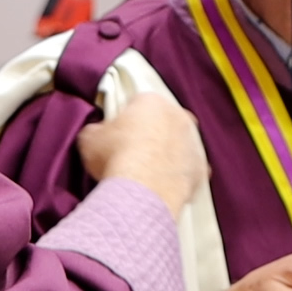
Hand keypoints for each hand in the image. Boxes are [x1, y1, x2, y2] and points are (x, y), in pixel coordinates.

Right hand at [77, 93, 205, 213]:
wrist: (142, 189)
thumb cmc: (115, 157)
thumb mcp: (90, 138)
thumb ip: (97, 130)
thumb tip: (98, 133)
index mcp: (151, 101)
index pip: (138, 104)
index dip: (126, 119)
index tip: (118, 135)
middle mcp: (179, 116)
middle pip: (164, 122)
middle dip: (152, 134)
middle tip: (134, 153)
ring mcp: (194, 142)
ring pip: (180, 144)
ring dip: (168, 154)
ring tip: (148, 172)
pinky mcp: (201, 167)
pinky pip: (190, 169)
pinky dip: (179, 175)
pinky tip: (164, 185)